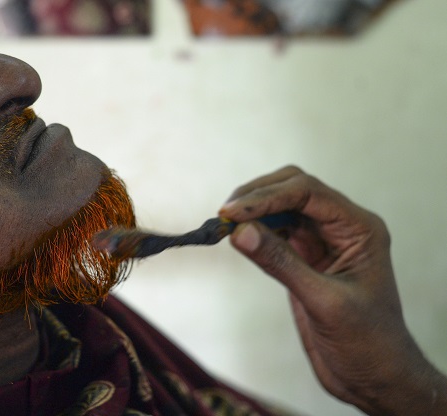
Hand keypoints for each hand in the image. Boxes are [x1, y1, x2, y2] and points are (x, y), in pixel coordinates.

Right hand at [219, 166, 446, 415]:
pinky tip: (239, 238)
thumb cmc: (365, 342)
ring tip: (225, 224)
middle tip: (225, 214)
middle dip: (257, 196)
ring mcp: (322, 241)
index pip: (308, 192)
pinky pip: (276, 232)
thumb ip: (281, 263)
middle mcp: (341, 226)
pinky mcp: (304, 257)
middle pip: (293, 189)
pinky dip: (254, 231)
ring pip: (282, 207)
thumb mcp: (323, 301)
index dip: (267, 196)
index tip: (232, 212)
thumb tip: (239, 231)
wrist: (373, 376)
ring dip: (253, 211)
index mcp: (359, 228)